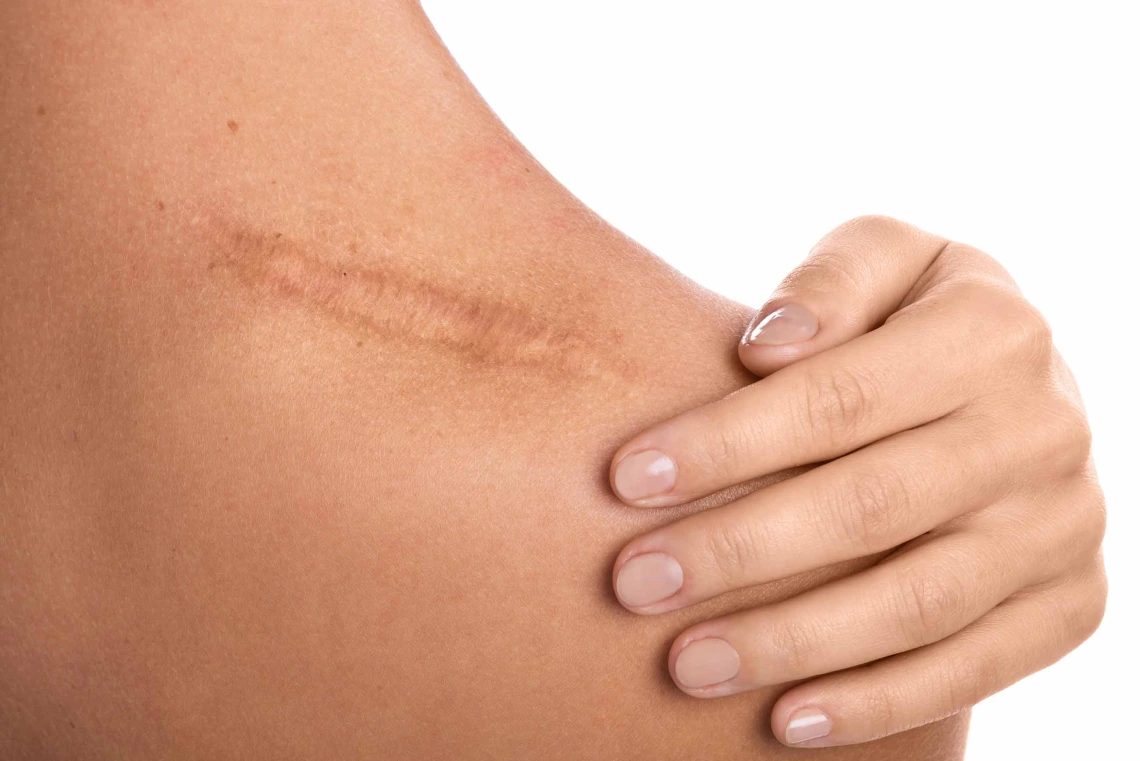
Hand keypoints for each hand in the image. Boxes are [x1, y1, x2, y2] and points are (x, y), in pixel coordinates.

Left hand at [608, 216, 1106, 746]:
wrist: (1020, 391)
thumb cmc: (914, 319)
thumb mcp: (890, 257)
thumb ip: (833, 278)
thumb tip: (766, 342)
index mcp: (992, 332)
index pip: (839, 397)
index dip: (726, 442)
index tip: (626, 478)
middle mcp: (1041, 431)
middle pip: (869, 506)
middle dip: (737, 551)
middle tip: (634, 583)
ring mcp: (1061, 526)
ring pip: (916, 603)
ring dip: (791, 643)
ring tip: (685, 664)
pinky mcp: (1070, 602)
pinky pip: (973, 668)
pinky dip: (877, 702)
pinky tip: (786, 720)